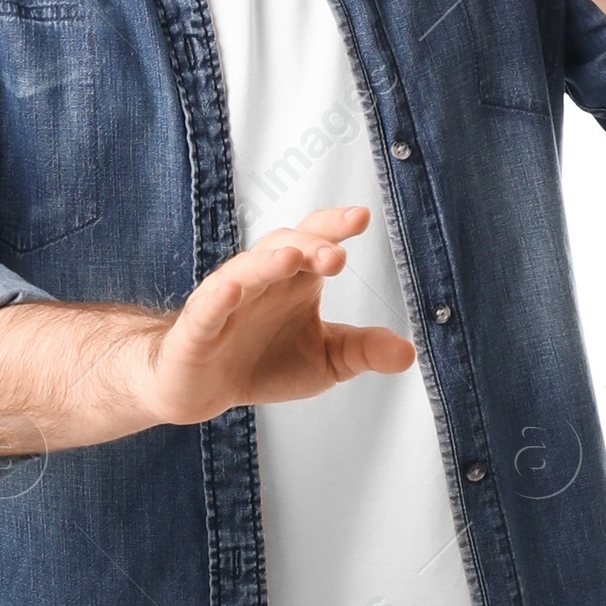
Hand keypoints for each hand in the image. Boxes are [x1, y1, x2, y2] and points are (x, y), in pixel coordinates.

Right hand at [134, 205, 414, 424]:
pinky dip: (219, 297)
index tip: (362, 217)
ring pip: (246, 270)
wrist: (202, 389)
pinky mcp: (196, 328)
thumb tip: (409, 353)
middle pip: (284, 246)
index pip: (317, 241)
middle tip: (336, 256)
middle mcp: (261, 279)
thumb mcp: (326, 361)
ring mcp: (225, 300)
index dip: (335, 226)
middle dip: (310, 246)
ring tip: (292, 258)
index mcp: (296, 280)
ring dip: (268, 262)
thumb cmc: (265, 361)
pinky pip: (207, 307)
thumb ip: (363, 350)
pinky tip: (232, 291)